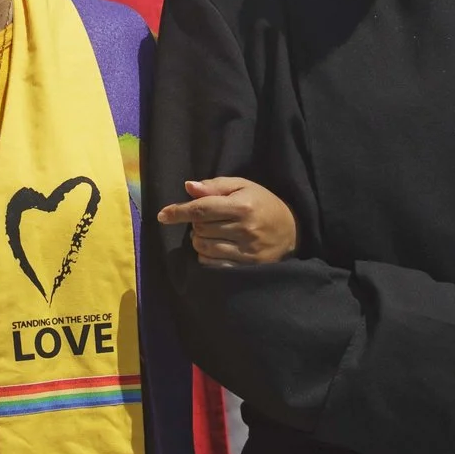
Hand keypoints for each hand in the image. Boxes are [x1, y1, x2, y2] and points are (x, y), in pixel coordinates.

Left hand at [156, 177, 297, 265]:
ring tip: (211, 233)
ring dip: (199, 239)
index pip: (202, 208)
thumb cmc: (263, 204)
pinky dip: (206, 256)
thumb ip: (215, 186)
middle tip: (206, 219)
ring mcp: (246, 251)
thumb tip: (188, 187)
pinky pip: (212, 264)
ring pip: (203, 247)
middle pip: (200, 228)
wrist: (292, 231)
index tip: (162, 215)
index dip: (179, 211)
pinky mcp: (246, 267)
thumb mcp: (243, 186)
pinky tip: (215, 247)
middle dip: (195, 223)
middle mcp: (244, 229)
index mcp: (242, 206)